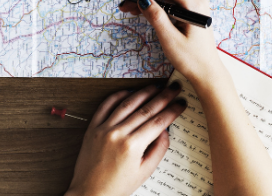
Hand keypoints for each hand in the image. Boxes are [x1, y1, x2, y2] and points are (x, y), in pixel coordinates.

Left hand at [65, 83, 186, 195]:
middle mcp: (118, 134)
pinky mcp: (92, 127)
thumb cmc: (117, 187)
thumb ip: (158, 149)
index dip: (172, 110)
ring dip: (143, 92)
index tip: (181, 103)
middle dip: (163, 97)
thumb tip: (165, 130)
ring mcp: (104, 128)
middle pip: (146, 109)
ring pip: (127, 103)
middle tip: (174, 88)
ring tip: (156, 87)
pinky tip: (129, 91)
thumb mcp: (144, 172)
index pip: (158, 122)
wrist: (90, 193)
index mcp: (132, 146)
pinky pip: (106, 105)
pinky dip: (118, 96)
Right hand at [119, 0, 221, 87]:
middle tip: (125, 2)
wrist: (207, 73)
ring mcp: (194, 7)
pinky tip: (143, 11)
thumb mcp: (170, 39)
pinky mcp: (191, 13)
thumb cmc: (191, 60)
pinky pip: (172, 3)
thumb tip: (143, 0)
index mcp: (194, 6)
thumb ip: (156, 17)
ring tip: (129, 8)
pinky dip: (157, 6)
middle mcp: (196, 2)